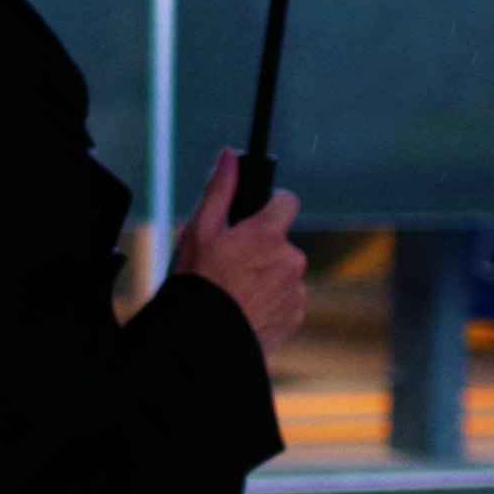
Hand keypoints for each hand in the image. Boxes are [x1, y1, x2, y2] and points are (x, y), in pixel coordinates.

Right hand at [170, 151, 307, 359]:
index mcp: (268, 235)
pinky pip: (287, 299)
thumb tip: (230, 155)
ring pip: (284, 271)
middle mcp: (291, 260)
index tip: (252, 219)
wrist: (204, 337)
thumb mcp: (199, 231)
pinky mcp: (296, 315)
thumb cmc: (197, 281)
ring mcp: (297, 290)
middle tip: (230, 262)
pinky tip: (244, 307)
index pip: (287, 201)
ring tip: (235, 290)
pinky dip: (270, 300)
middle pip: (281, 241)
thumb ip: (220, 190)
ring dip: (266, 276)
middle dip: (261, 247)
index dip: (269, 206)